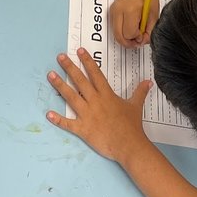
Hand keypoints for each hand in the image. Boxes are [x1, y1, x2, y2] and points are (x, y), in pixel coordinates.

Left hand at [46, 49, 151, 164]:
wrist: (129, 145)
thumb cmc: (132, 126)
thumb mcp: (136, 106)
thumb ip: (139, 92)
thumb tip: (148, 82)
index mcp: (107, 94)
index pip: (95, 74)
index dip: (87, 61)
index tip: (79, 51)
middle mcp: (95, 101)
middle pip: (80, 81)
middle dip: (69, 68)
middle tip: (60, 57)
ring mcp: (87, 115)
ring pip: (71, 97)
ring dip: (60, 86)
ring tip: (50, 75)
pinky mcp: (83, 129)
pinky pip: (68, 124)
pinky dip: (58, 120)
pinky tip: (48, 114)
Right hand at [109, 0, 158, 47]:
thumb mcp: (153, 18)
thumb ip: (148, 33)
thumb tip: (141, 42)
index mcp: (130, 10)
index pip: (128, 34)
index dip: (136, 39)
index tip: (142, 36)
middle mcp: (119, 10)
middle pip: (118, 35)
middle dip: (128, 42)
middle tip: (136, 42)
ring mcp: (113, 10)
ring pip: (115, 33)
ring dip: (124, 37)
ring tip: (134, 34)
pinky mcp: (112, 10)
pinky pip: (115, 27)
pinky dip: (121, 31)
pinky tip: (129, 28)